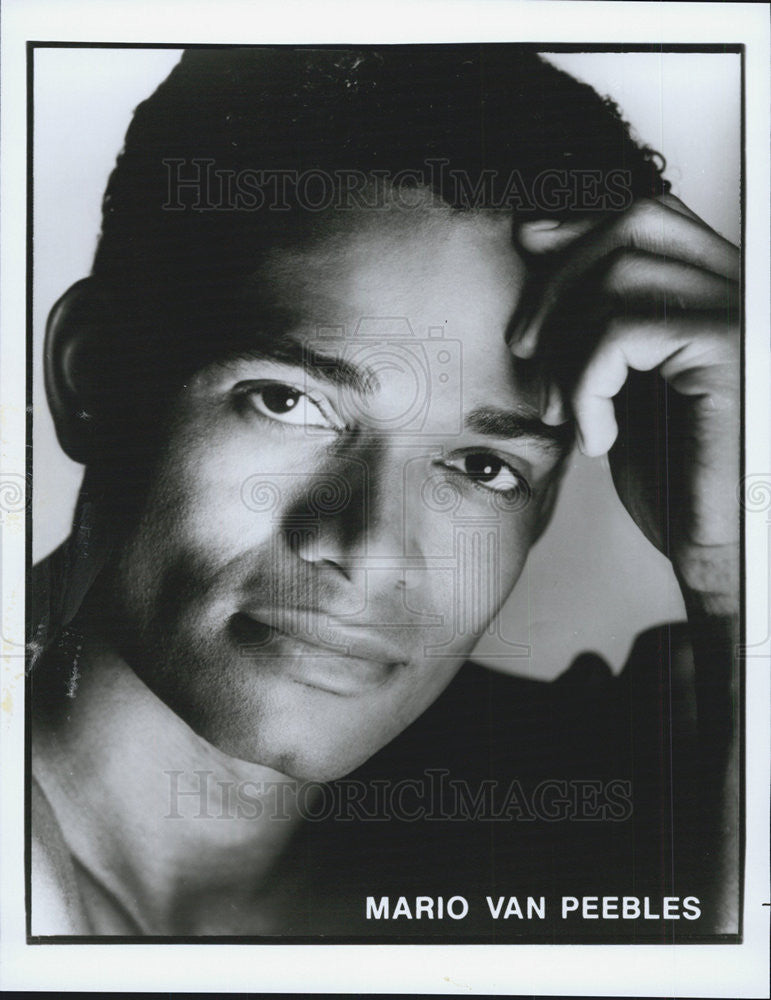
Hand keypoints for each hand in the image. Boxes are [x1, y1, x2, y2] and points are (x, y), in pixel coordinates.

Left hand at [511, 195, 739, 604]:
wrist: (716, 548)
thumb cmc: (673, 477)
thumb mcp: (625, 381)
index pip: (652, 214)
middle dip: (559, 277)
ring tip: (562, 409)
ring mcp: (743, 316)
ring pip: (620, 275)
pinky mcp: (730, 350)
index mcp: (719, 291)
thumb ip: (599, 319)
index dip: (582, 219)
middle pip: (634, 224)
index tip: (528, 243)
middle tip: (524, 345)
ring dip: (566, 345)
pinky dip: (588, 385)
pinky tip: (598, 437)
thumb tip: (541, 250)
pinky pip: (623, 333)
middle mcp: (742, 291)